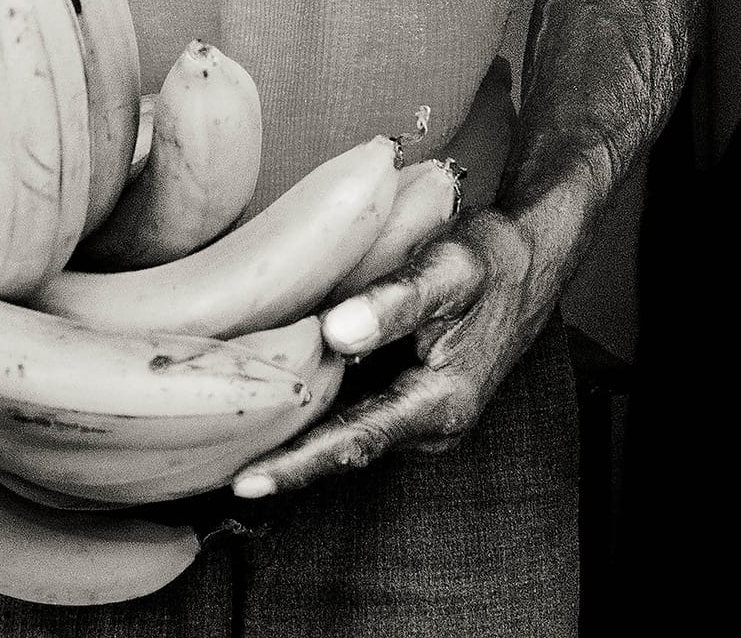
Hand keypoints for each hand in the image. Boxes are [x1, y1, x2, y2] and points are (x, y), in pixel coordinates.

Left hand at [230, 207, 557, 497]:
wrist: (531, 259)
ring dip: (295, 427)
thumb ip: (396, 300)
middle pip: (342, 445)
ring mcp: (418, 414)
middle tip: (208, 461)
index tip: (246, 481)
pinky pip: (355, 404)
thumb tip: (336, 331)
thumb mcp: (449, 269)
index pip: (355, 442)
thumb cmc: (491, 261)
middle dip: (282, 456)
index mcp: (439, 404)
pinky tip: (274, 383)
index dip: (298, 464)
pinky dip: (316, 399)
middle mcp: (427, 424)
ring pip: (346, 424)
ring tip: (226, 427)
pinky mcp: (408, 393)